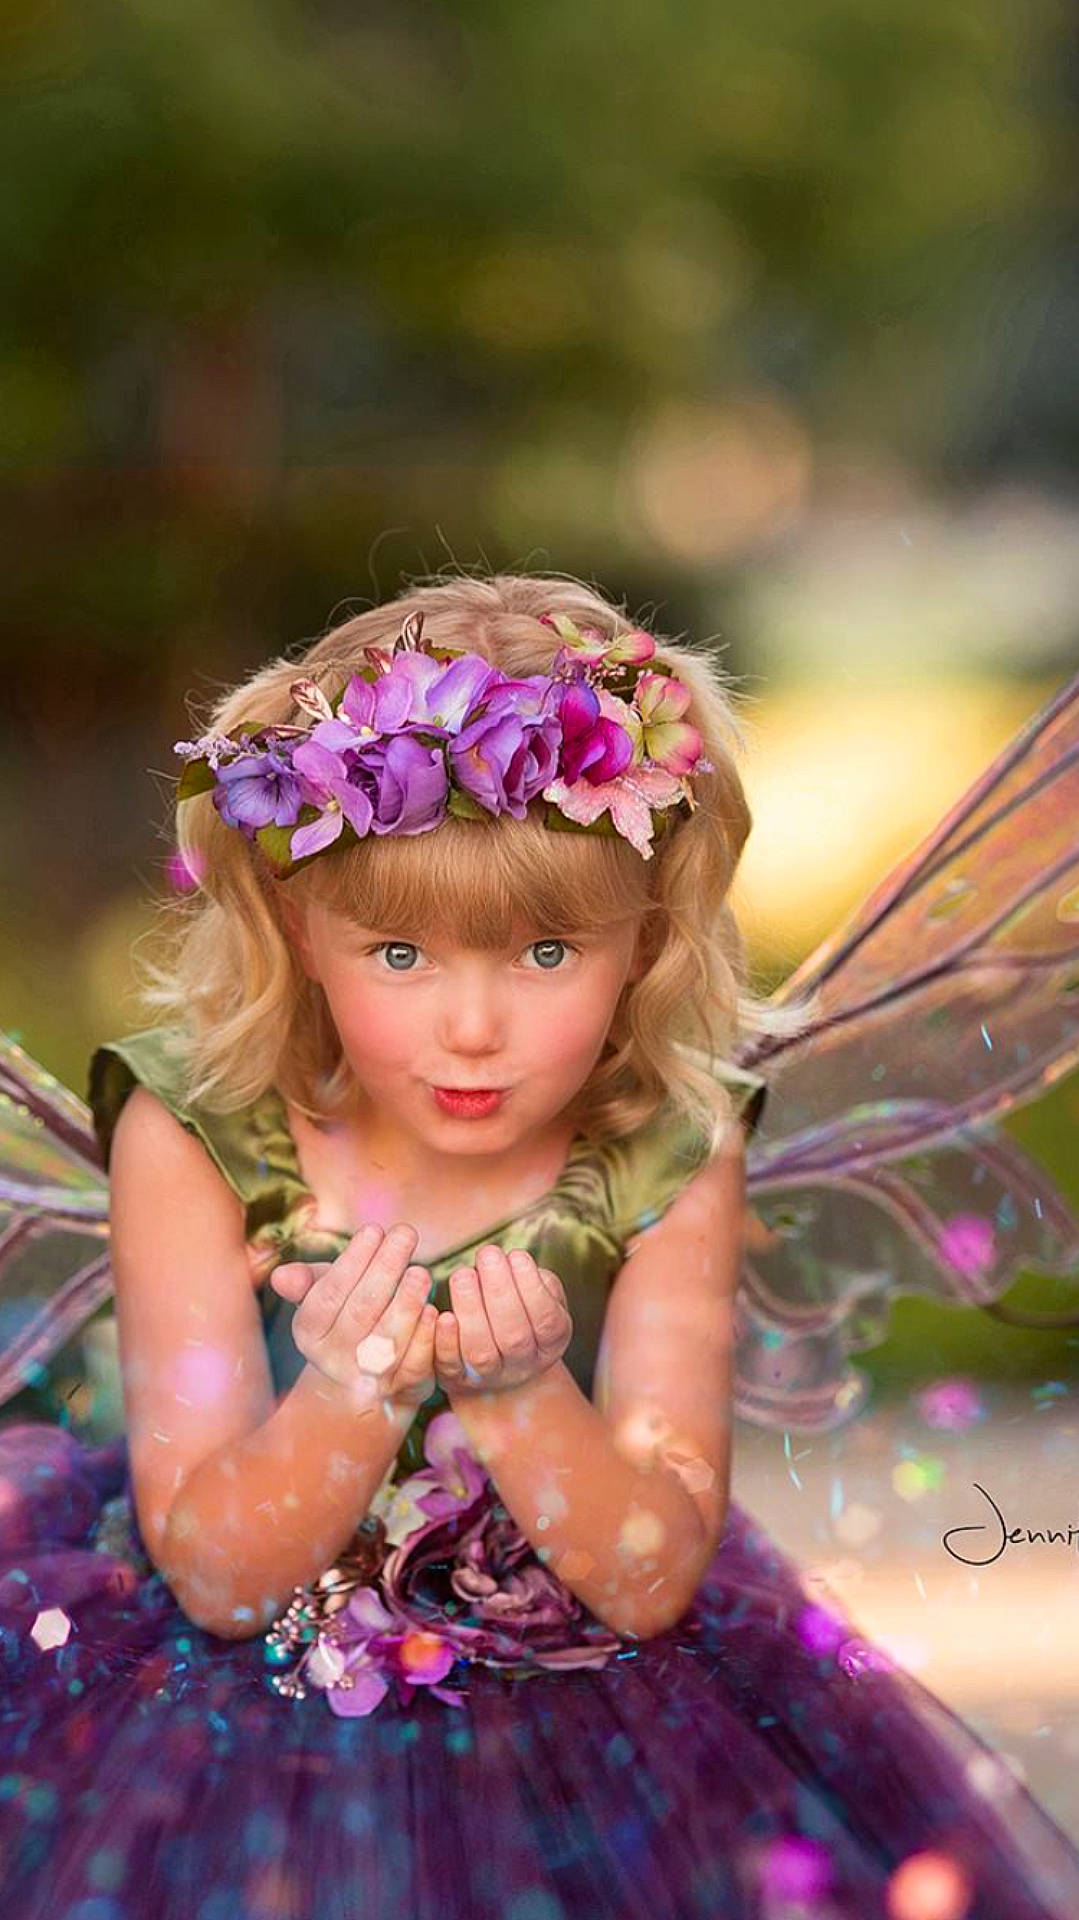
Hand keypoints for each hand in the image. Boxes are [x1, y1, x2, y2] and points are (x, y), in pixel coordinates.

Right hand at [269, 1223, 437, 1411]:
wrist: (373, 1372)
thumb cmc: (349, 1315)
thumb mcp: (325, 1294)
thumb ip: (306, 1281)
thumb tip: (281, 1276)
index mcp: (309, 1333)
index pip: (328, 1294)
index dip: (352, 1261)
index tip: (374, 1230)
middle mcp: (333, 1360)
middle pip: (361, 1311)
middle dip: (385, 1269)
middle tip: (406, 1234)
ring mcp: (367, 1378)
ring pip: (387, 1339)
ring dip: (406, 1302)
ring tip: (421, 1272)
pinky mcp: (402, 1389)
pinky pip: (413, 1365)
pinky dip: (423, 1338)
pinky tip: (432, 1311)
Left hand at [434, 1245, 572, 1399]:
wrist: (498, 1367)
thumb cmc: (522, 1315)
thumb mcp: (543, 1299)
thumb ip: (537, 1281)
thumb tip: (515, 1262)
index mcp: (549, 1344)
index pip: (545, 1319)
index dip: (531, 1288)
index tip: (516, 1255)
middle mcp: (522, 1365)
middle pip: (513, 1337)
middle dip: (500, 1291)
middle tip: (488, 1254)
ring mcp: (488, 1376)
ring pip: (481, 1352)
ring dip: (471, 1310)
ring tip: (463, 1274)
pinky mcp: (455, 1379)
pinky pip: (450, 1366)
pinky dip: (446, 1342)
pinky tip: (443, 1314)